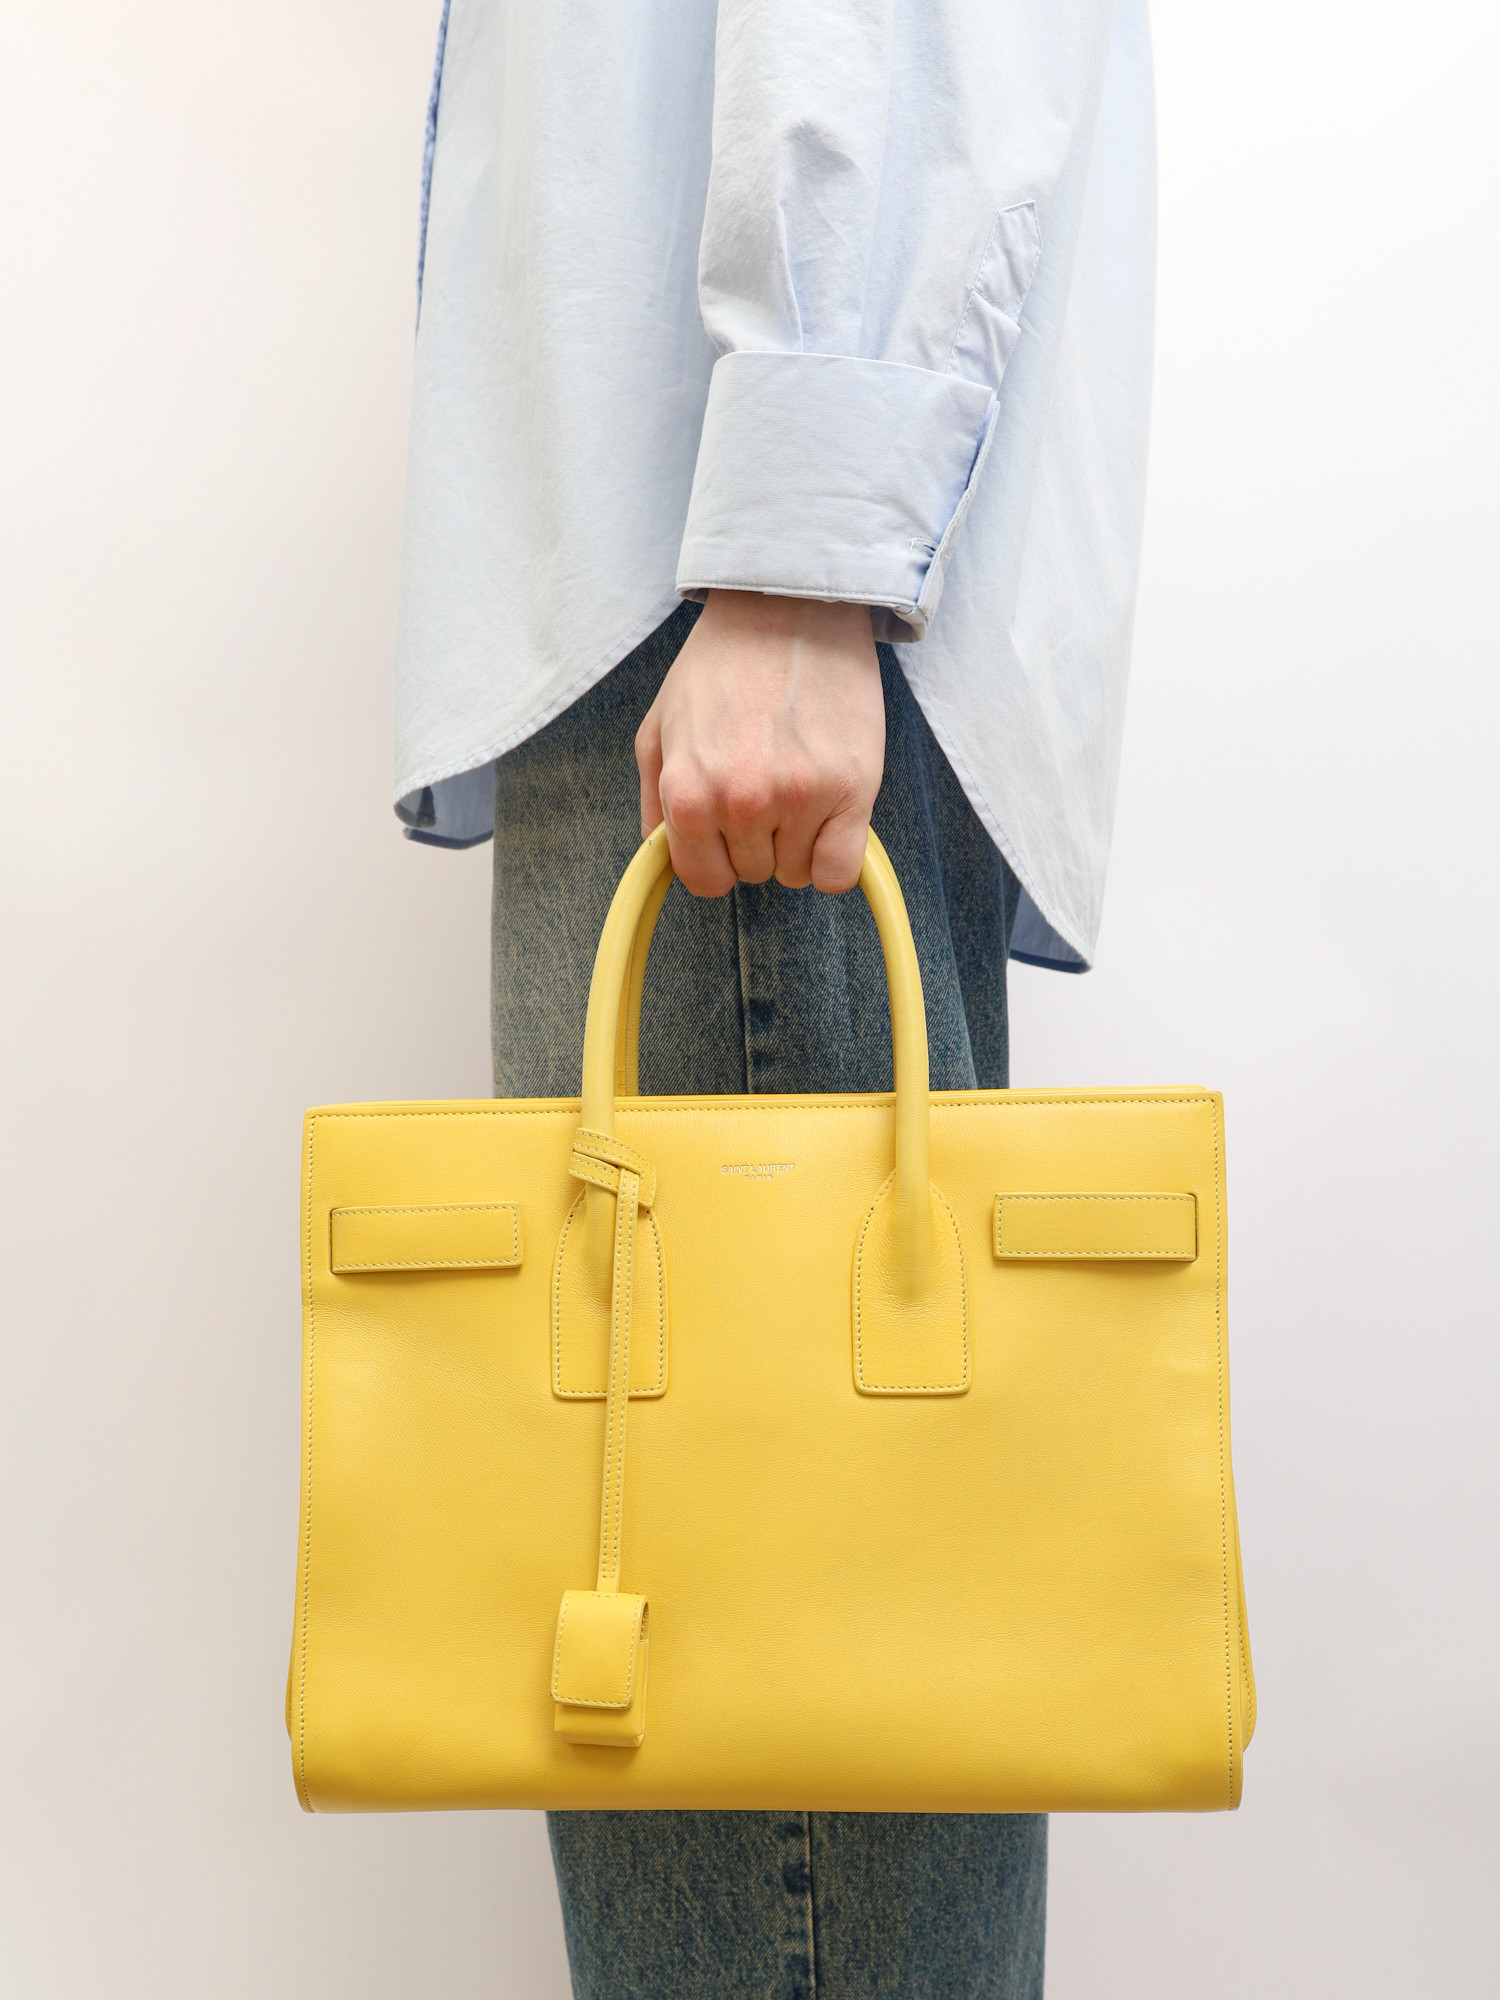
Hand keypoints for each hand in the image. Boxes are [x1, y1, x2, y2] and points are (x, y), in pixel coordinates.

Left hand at [636, 590, 884, 895]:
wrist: (789, 606)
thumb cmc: (722, 664)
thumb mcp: (658, 727)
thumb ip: (653, 803)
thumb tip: (663, 860)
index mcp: (687, 794)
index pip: (704, 880)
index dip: (717, 858)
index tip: (729, 830)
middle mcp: (740, 803)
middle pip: (753, 875)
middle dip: (757, 841)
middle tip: (767, 781)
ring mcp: (798, 799)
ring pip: (797, 874)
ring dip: (798, 841)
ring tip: (798, 779)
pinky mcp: (852, 791)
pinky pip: (841, 872)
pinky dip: (835, 857)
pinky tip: (831, 818)